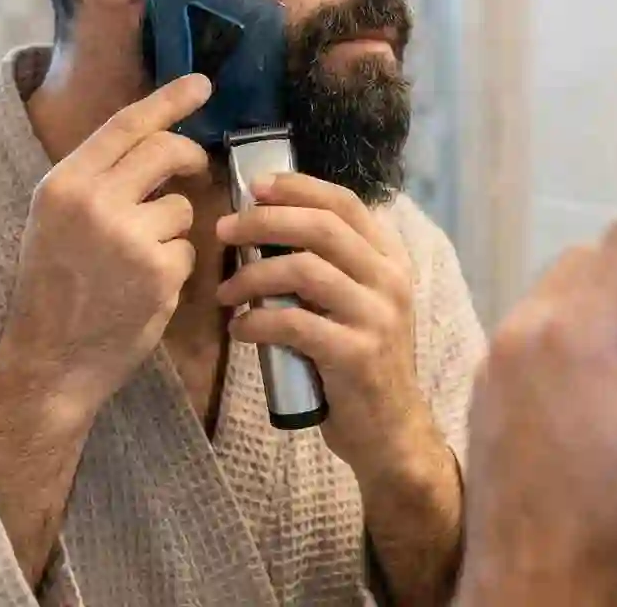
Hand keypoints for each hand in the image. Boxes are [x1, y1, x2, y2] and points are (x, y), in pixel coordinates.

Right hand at [0, 74, 211, 420]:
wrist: (49, 359)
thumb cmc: (55, 285)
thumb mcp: (57, 219)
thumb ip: (100, 179)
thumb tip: (158, 141)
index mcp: (64, 184)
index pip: (126, 126)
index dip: (168, 101)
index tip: (201, 84)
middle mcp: (95, 203)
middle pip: (167, 151)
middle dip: (190, 157)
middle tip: (195, 168)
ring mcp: (130, 237)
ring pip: (182, 207)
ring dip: (173, 228)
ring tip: (138, 260)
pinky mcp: (159, 271)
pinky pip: (188, 249)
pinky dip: (176, 264)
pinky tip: (147, 288)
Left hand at [216, 174, 443, 484]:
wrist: (391, 428)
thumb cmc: (361, 358)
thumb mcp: (359, 300)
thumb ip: (330, 264)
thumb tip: (265, 227)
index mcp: (390, 257)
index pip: (345, 203)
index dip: (298, 187)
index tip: (255, 187)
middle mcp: (389, 278)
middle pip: (321, 227)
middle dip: (265, 221)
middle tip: (225, 229)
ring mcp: (377, 316)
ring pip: (304, 270)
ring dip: (253, 275)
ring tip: (225, 291)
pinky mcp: (356, 354)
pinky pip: (294, 324)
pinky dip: (258, 321)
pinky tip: (240, 328)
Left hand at [458, 175, 616, 606]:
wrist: (529, 574)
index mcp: (579, 330)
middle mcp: (528, 322)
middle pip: (589, 258)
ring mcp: (498, 347)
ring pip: (557, 284)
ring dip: (602, 285)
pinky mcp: (485, 373)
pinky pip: (534, 316)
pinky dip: (571, 314)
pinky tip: (598, 360)